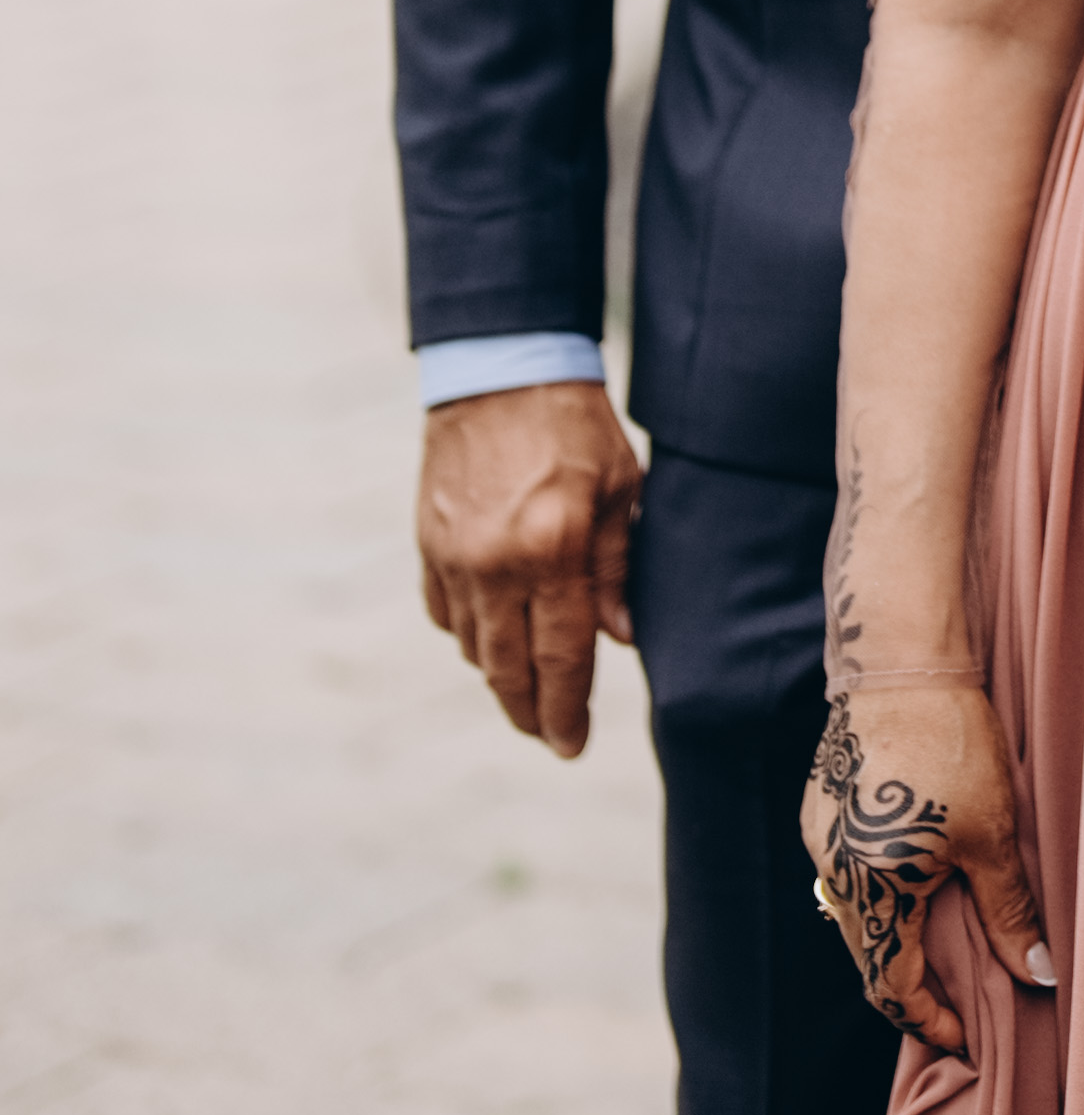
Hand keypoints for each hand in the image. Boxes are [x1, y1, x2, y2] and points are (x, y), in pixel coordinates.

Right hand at [416, 381, 643, 758]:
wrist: (500, 368)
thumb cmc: (575, 424)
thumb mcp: (622, 488)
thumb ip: (618, 568)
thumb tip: (619, 638)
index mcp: (554, 550)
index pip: (561, 656)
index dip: (567, 710)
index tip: (572, 746)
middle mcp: (496, 563)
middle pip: (508, 669)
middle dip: (531, 713)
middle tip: (551, 738)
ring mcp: (454, 557)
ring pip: (473, 647)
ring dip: (501, 676)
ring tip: (529, 691)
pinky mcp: (429, 544)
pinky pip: (445, 614)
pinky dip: (469, 635)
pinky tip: (492, 637)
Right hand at [803, 681, 1055, 1060]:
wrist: (900, 664)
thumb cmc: (953, 746)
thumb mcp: (993, 837)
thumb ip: (1010, 914)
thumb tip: (1041, 977)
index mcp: (874, 893)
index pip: (894, 989)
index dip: (931, 1023)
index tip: (966, 1041)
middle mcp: (834, 877)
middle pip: (871, 959)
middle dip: (916, 991)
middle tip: (964, 1008)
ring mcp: (821, 844)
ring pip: (859, 919)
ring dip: (900, 942)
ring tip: (950, 953)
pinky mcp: (820, 814)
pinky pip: (849, 879)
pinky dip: (884, 900)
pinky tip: (921, 891)